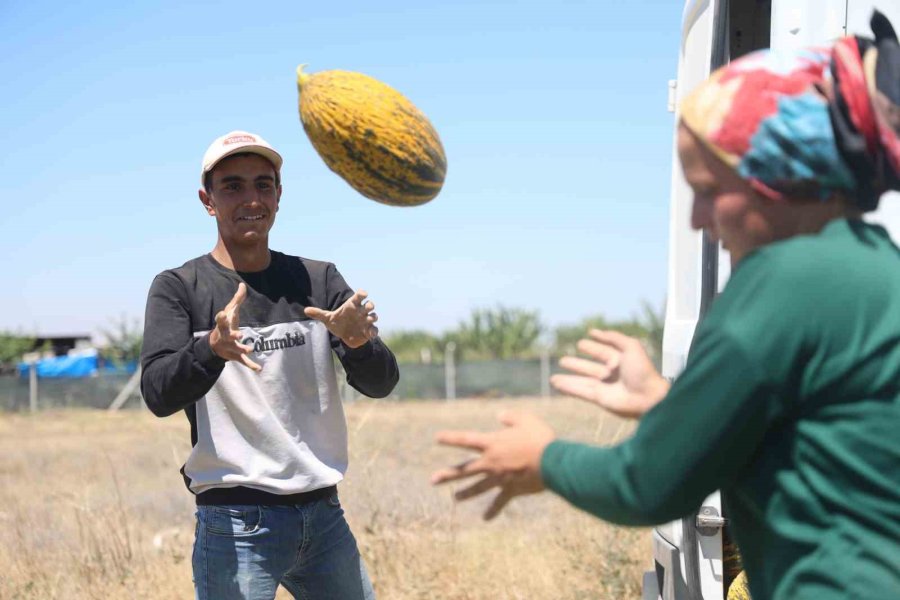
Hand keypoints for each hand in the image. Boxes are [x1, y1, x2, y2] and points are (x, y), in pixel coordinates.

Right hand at [208, 283, 260, 371]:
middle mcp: (225, 336)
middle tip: (239, 335)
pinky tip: (259, 369)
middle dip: (233, 335)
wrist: (215, 345)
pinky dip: (250, 365)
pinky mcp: (235, 356)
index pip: (221, 320)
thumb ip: (237, 299)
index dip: (221, 317)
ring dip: (243, 348)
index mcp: (223, 325)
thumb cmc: (225, 325)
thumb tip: (242, 284)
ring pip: (236, 349)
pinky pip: (243, 361)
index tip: (222, 313)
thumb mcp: (230, 312)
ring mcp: (230, 347)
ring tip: (250, 349)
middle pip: (227, 335)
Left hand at [304, 289, 378, 348]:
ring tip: (370, 320)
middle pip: (369, 305)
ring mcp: (366, 321)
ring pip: (374, 316)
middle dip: (370, 305)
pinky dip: (373, 332)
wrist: (344, 336)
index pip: (359, 296)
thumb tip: (305, 310)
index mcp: (352, 306)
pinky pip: (374, 330)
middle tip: (368, 307)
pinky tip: (370, 335)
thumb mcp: (328, 318)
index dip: (362, 294)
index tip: (363, 293)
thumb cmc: (337, 323)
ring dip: (373, 317)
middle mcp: (361, 312)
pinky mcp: (368, 331)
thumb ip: (318, 313)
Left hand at [431, 411, 555, 519]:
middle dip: (448, 475)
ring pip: (478, 488)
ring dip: (465, 493)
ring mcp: (500, 478)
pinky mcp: (511, 490)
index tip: (437, 438)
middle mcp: (491, 463)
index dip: (451, 438)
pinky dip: (492, 511)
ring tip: (455, 499)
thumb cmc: (539, 438)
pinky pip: (499, 502)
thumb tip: (499, 415)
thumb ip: (511, 416)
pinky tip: (485, 519)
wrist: (552, 462)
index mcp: (492, 444)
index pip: (466, 440)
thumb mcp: (526, 419)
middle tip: (433, 480)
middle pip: (465, 469)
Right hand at [550, 329, 667, 418]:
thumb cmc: (642, 370)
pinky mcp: (599, 398)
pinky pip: (581, 391)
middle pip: (589, 367)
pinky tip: (556, 383)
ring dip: (568, 378)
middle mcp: (611, 373)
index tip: (581, 343)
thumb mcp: (631, 346)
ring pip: (582, 381)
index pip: (602, 351)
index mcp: (620, 359)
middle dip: (576, 364)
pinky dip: (568, 388)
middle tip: (562, 360)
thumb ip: (613, 337)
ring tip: (553, 377)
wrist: (648, 396)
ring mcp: (604, 386)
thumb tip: (595, 331)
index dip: (592, 346)